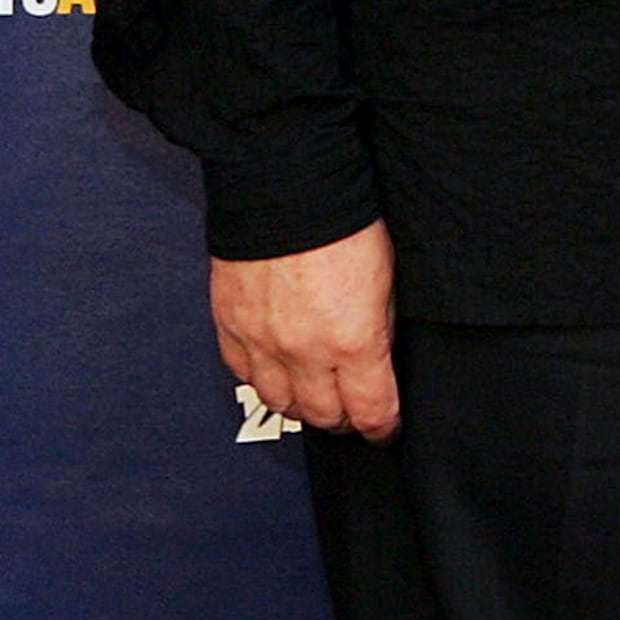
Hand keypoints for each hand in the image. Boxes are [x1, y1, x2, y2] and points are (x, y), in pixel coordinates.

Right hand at [211, 221, 399, 438]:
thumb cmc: (347, 222)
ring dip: (302, 406)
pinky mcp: (230, 326)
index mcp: (352, 342)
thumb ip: (381, 326)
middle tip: (355, 415)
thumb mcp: (389, 279)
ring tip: (318, 398)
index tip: (388, 429)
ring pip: (280, 402)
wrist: (287, 189)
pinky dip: (264, 379)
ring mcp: (262, 343)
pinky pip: (244, 373)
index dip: (382, 426)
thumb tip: (379, 354)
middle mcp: (303, 353)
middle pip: (323, 415)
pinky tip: (279, 373)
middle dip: (344, 419)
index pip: (370, 409)